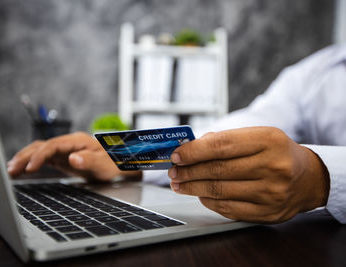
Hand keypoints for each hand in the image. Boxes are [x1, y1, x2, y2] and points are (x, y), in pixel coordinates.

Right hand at [7, 132, 140, 180]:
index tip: (29, 168)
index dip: (39, 155)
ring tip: (10, 170)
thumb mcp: (104, 164)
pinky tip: (21, 169)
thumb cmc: (112, 163)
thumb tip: (73, 158)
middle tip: (11, 170)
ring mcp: (64, 150)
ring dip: (24, 159)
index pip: (53, 145)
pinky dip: (30, 162)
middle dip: (25, 157)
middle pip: (42, 146)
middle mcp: (68, 143)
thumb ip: (89, 160)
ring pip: (39, 150)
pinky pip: (43, 158)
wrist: (117, 164)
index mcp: (77, 141)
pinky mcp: (62, 158)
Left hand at [168, 127, 328, 223]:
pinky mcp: (268, 213)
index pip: (221, 146)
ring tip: (180, 184)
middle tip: (173, 172)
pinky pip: (229, 208)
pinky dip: (209, 201)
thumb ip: (225, 140)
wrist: (308, 178)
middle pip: (218, 170)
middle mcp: (273, 167)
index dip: (194, 151)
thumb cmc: (275, 153)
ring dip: (193, 188)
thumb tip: (190, 148)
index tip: (176, 155)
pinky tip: (200, 195)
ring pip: (220, 191)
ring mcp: (271, 193)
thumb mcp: (257, 136)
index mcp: (268, 140)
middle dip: (188, 171)